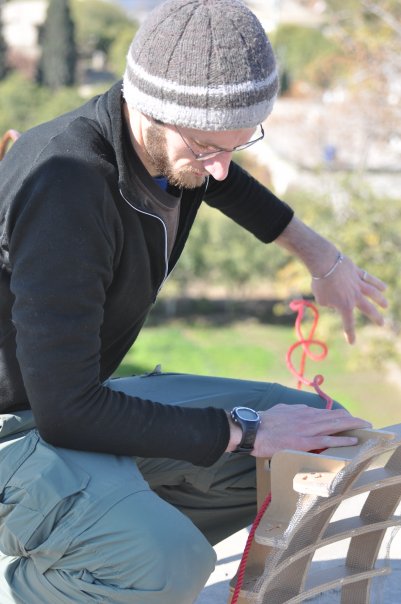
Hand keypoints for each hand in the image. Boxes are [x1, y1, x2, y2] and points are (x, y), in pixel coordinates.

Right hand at [250, 404, 371, 457]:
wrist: (254, 429)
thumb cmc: (264, 421)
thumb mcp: (282, 410)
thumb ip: (294, 411)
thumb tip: (303, 411)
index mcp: (302, 412)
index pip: (326, 412)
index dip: (340, 415)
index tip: (349, 418)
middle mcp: (308, 418)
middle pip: (335, 417)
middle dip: (351, 419)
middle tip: (365, 422)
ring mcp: (308, 430)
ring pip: (334, 426)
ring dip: (351, 426)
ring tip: (365, 427)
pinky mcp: (304, 442)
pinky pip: (327, 441)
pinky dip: (341, 440)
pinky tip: (352, 440)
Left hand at [311, 254, 387, 343]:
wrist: (325, 263)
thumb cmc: (321, 283)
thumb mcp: (321, 299)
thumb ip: (329, 304)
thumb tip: (334, 301)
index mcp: (345, 305)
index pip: (348, 323)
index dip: (350, 334)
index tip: (352, 342)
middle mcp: (355, 296)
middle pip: (368, 309)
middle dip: (375, 317)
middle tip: (382, 324)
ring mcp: (358, 284)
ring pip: (373, 293)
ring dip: (380, 300)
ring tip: (385, 305)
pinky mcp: (358, 273)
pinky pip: (369, 279)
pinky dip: (377, 284)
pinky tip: (383, 288)